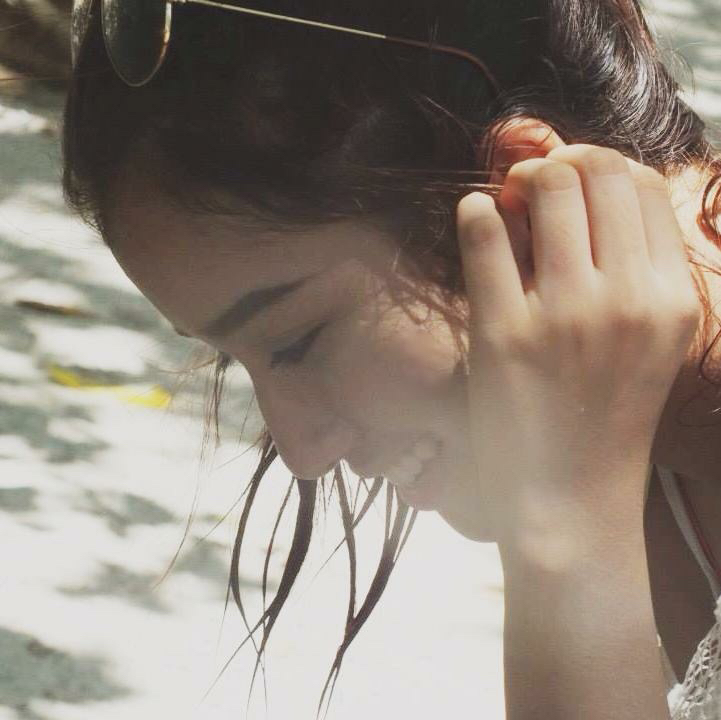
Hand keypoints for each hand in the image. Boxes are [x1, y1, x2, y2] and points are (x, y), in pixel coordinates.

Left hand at [457, 145, 701, 546]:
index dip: (603, 166)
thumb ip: (634, 269)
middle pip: (595, 174)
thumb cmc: (608, 415)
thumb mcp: (650, 340)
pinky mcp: (502, 334)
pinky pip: (486, 237)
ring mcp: (563, 316)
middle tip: (533, 179)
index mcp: (668, 298)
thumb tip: (587, 186)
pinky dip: (476, 212)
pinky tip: (476, 215)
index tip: (573, 179)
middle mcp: (625, 300)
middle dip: (560, 162)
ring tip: (506, 197)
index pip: (642, 186)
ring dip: (519, 178)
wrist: (572, 496)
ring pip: (547, 189)